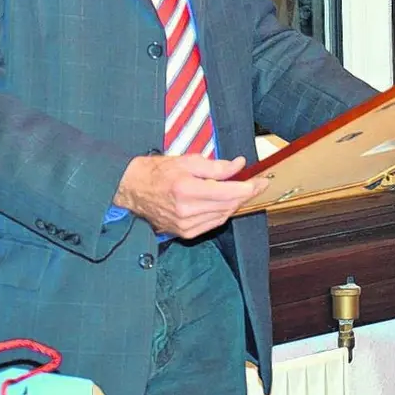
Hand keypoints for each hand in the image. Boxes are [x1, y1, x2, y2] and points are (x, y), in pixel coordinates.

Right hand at [113, 154, 270, 238]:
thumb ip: (216, 166)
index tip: (261, 181)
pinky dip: (221, 213)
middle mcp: (186, 211)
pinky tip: (222, 202)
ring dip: (234, 203)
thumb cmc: (157, 172)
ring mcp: (185, 225)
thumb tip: (238, 166)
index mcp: (186, 190)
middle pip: (228, 205)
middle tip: (256, 184)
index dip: (249, 187)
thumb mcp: (187, 161)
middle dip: (246, 194)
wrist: (133, 189)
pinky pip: (213, 224)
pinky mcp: (184, 233)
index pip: (228, 192)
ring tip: (238, 190)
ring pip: (223, 216)